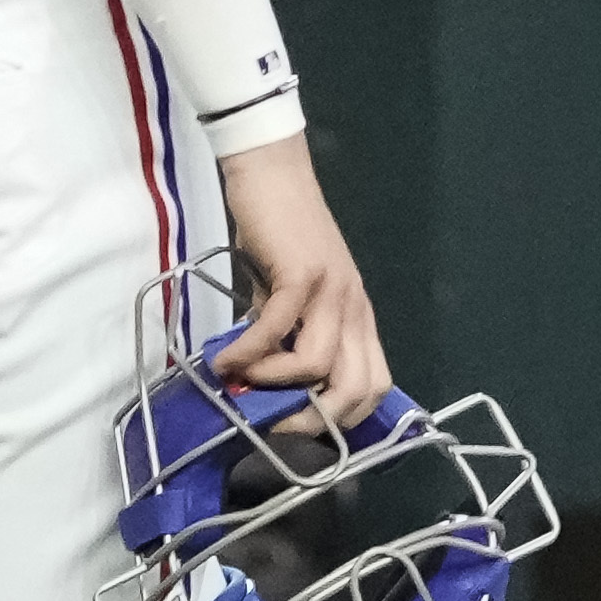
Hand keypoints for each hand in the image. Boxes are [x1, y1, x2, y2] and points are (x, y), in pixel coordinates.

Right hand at [209, 133, 393, 424]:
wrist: (273, 175)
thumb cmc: (281, 235)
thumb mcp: (290, 295)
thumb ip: (285, 335)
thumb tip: (257, 381)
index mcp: (359, 318)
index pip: (375, 385)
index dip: (343, 418)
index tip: (297, 424)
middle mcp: (355, 309)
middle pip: (357, 388)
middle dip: (313, 419)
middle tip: (269, 423)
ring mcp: (332, 291)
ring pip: (318, 366)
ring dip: (274, 384)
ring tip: (240, 381)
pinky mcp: (301, 274)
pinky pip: (276, 330)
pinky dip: (247, 353)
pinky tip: (224, 359)